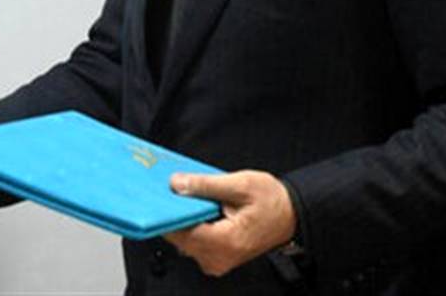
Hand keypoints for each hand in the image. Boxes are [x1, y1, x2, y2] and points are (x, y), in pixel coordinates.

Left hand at [163, 170, 296, 276]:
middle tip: (166, 189)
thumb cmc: (271, 201)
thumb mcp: (240, 184)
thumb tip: (177, 184)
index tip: (155, 196)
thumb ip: (206, 185)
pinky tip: (191, 206)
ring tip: (180, 194)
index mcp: (225, 242)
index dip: (166, 213)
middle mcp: (218, 257)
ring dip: (180, 219)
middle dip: (172, 214)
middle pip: (179, 237)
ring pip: (183, 240)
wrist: (291, 214)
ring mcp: (217, 260)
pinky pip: (193, 241)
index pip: (181, 232)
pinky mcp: (216, 257)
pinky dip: (189, 225)